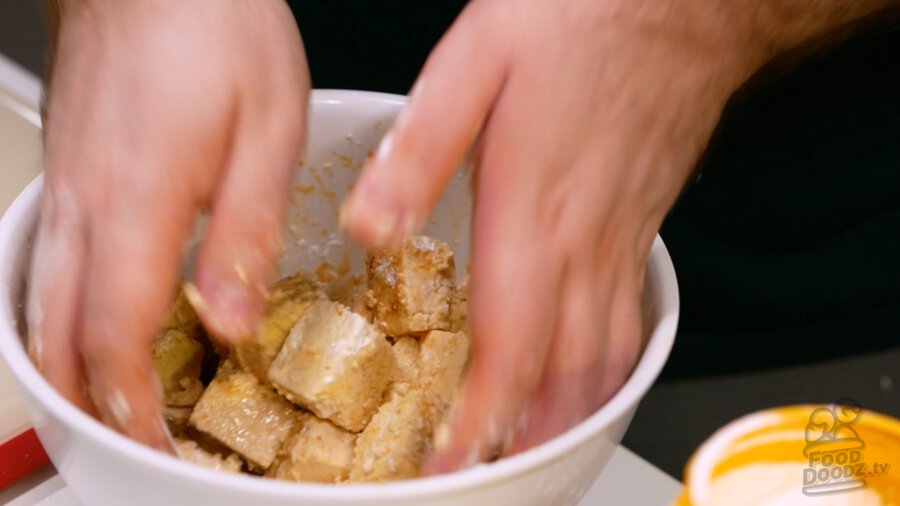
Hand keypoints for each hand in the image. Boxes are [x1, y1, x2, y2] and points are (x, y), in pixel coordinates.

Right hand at [28, 0, 308, 450]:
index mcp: (140, 202)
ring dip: (68, 366)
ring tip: (110, 404)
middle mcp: (87, 204)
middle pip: (61, 334)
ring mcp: (68, 187)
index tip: (156, 441)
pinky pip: (46, 263)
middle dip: (92, 402)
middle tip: (133, 439)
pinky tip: (88, 325)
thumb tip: (230, 316)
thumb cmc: (215, 25)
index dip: (132, 403)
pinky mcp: (71, 171)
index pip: (117, 334)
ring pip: (39, 303)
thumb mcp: (267, 128)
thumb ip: (246, 231)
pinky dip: (61, 314)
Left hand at [340, 0, 765, 471]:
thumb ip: (418, 152)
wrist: (681, 2)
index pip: (508, 348)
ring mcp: (620, 239)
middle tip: (487, 472)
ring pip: (602, 357)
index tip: (450, 463)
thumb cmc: (580, 22)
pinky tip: (594, 379)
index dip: (479, 420)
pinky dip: (609, 368)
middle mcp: (582, 241)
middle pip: (558, 374)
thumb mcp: (475, 63)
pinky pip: (631, 319)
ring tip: (536, 449)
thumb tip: (369, 226)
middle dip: (521, 437)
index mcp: (532, 212)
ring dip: (568, 415)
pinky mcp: (640, 226)